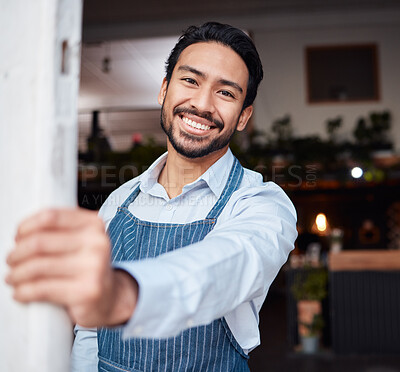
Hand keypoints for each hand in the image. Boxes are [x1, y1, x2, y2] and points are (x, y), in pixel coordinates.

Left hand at [6, 208, 137, 327]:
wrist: (111, 297)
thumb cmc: (88, 266)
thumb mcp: (82, 240)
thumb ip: (60, 230)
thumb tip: (21, 234)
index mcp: (94, 224)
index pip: (51, 217)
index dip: (26, 226)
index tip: (18, 237)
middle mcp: (97, 243)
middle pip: (40, 242)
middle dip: (17, 253)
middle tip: (11, 260)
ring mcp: (94, 267)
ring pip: (37, 266)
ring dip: (16, 274)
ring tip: (13, 277)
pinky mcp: (86, 291)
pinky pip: (42, 289)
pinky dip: (23, 291)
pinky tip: (20, 292)